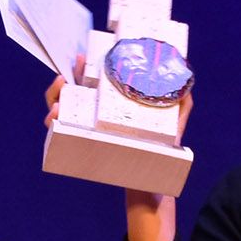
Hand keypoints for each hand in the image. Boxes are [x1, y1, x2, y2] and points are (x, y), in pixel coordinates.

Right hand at [43, 61, 194, 140]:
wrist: (152, 183)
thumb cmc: (162, 152)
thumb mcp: (174, 124)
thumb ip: (181, 104)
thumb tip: (187, 85)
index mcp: (111, 105)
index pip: (91, 81)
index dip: (82, 68)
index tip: (80, 56)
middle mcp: (94, 115)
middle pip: (68, 94)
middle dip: (59, 84)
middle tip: (62, 79)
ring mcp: (86, 130)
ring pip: (58, 110)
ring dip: (52, 101)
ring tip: (57, 102)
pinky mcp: (81, 145)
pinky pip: (59, 133)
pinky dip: (53, 124)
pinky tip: (53, 119)